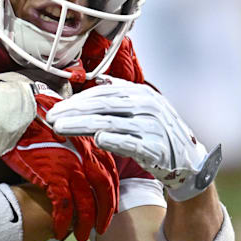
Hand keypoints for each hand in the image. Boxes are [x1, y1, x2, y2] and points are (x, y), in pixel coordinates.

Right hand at [1, 91, 118, 240]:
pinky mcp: (53, 177)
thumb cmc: (38, 117)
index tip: (109, 207)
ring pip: (87, 204)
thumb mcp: (67, 124)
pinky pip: (64, 206)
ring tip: (79, 236)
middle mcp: (86, 158)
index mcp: (91, 145)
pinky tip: (58, 230)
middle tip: (100, 229)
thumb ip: (78, 139)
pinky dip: (63, 221)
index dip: (111, 194)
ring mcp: (71, 168)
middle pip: (104, 192)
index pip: (110, 174)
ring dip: (84, 223)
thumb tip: (79, 149)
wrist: (18, 116)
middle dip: (104, 213)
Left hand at [46, 82, 221, 201]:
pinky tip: (97, 139)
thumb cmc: (157, 133)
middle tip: (51, 117)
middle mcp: (147, 106)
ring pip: (111, 123)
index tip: (56, 108)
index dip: (77, 100)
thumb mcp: (143, 108)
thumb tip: (98, 79)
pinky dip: (114, 140)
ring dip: (83, 125)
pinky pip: (131, 143)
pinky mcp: (156, 149)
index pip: (103, 93)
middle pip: (103, 106)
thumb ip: (121, 94)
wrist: (189, 162)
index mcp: (141, 94)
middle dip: (74, 111)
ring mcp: (152, 127)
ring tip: (61, 128)